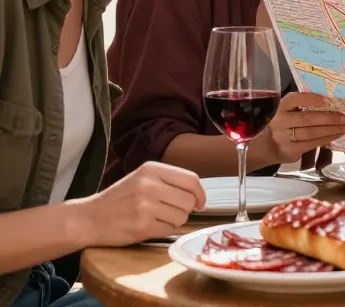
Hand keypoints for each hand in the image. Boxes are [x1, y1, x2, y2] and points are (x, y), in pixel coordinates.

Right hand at [72, 162, 204, 246]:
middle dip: (185, 209)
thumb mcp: (142, 178)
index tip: (200, 203)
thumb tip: (198, 195)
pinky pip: (169, 230)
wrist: (88, 218)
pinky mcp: (142, 226)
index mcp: (151, 169)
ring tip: (156, 218)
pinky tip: (148, 226)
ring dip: (174, 221)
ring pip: (182, 217)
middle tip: (170, 211)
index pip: (191, 180)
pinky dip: (163, 231)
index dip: (200, 194)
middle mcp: (149, 185)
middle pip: (189, 200)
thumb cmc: (119, 199)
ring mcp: (145, 206)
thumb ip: (168, 181)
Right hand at [252, 92, 344, 165]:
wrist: (265, 147)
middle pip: (308, 118)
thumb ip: (303, 107)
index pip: (295, 99)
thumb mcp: (287, 112)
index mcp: (282, 107)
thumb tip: (331, 103)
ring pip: (312, 132)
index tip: (327, 100)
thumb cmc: (283, 125)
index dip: (311, 98)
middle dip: (330, 118)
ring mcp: (284, 137)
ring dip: (332, 130)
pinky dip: (327, 139)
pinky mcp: (291, 150)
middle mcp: (281, 121)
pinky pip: (312, 143)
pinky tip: (336, 135)